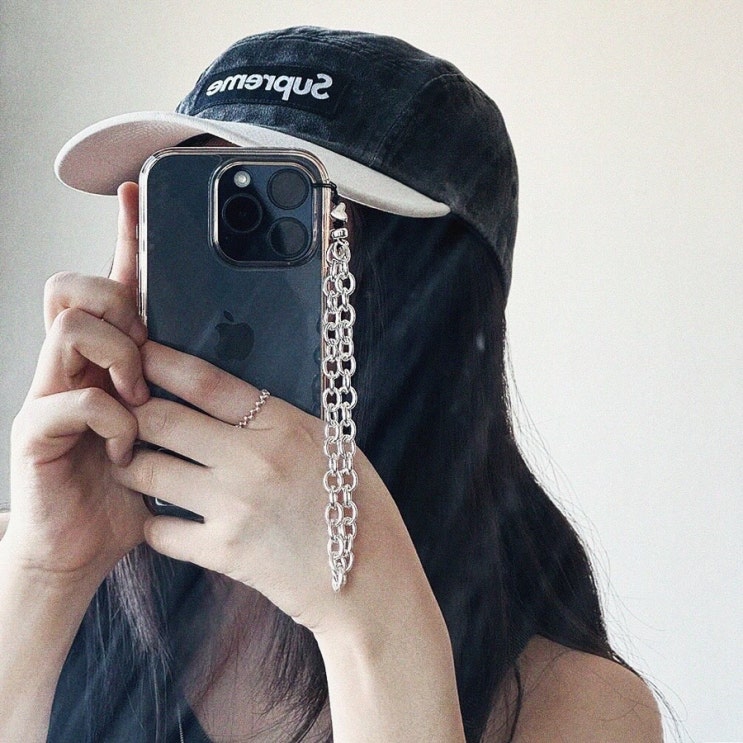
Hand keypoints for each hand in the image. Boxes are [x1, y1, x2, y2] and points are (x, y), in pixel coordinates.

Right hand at [4, 183, 148, 586]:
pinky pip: (72, 398)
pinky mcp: (36, 433)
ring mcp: (49, 395)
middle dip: (119, 307)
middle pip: (76, 288)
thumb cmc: (129, 486)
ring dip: (118, 356)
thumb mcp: (165, 427)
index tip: (137, 195)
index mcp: (106, 360)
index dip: (123, 238)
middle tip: (146, 356)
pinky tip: (125, 446)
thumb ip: (177, 387)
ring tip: (138, 399)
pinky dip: (110, 418)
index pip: (111, 284)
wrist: (86, 546)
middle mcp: (71, 367)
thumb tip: (222, 355)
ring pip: (70, 327)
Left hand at [112, 340, 425, 632]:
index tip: (140, 354)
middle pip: (161, 421)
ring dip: (133, 464)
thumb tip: (242, 390)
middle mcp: (253, 461)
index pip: (206, 382)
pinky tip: (166, 516)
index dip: (162, 362)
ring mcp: (235, 507)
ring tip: (135, 463)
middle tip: (125, 414)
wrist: (367, 577)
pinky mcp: (223, 551)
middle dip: (131, 413)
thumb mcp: (332, 443)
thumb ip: (284, 418)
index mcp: (283, 426)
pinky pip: (159, 529)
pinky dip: (154, 521)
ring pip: (147, 472)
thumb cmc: (355, 503)